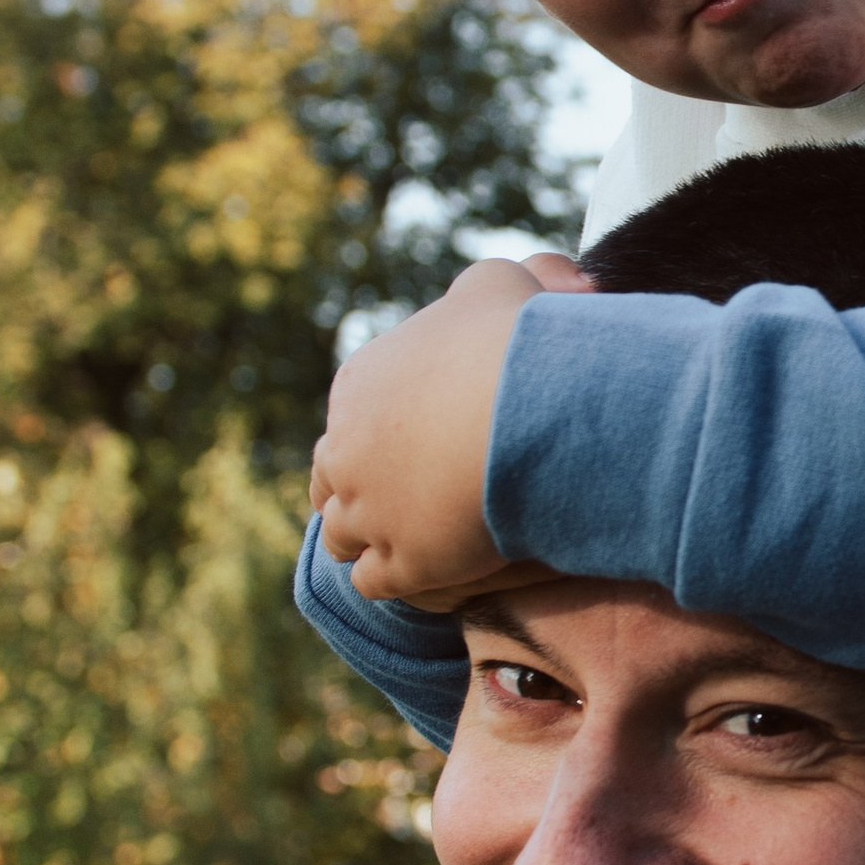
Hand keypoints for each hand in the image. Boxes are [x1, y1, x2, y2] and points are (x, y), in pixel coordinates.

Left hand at [309, 252, 587, 610]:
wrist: (529, 412)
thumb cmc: (514, 342)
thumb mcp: (498, 286)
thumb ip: (492, 288)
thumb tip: (535, 283)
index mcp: (359, 384)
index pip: (349, 415)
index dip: (377, 431)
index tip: (414, 440)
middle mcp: (347, 448)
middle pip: (329, 479)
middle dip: (358, 489)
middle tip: (403, 497)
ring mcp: (367, 510)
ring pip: (341, 536)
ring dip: (367, 539)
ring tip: (410, 541)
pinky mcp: (399, 561)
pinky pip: (373, 582)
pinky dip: (392, 578)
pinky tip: (426, 573)